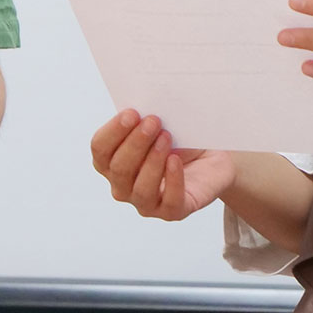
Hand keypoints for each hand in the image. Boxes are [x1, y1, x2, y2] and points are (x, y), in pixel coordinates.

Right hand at [89, 109, 236, 221]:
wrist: (212, 157)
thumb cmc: (180, 138)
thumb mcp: (160, 123)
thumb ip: (144, 117)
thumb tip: (142, 100)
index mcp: (112, 162)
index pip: (100, 150)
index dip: (113, 131)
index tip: (131, 112)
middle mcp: (123, 186)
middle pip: (118, 169)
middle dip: (135, 143)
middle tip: (153, 121)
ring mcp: (146, 203)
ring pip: (140, 189)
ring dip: (152, 161)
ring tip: (167, 137)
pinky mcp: (172, 212)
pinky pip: (168, 201)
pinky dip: (172, 180)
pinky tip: (176, 161)